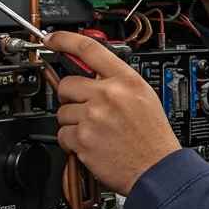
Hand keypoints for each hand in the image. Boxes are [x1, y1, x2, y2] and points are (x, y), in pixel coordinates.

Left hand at [44, 32, 182, 195]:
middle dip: (69, 97)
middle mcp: (108, 94)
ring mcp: (93, 116)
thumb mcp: (143, 97)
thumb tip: (94, 75)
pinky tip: (90, 144)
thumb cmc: (152, 138)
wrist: (157, 169)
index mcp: (125, 80)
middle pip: (67, 84)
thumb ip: (117, 83)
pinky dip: (72, 142)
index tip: (52, 39)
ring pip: (63, 112)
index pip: (89, 49)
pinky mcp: (83, 139)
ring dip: (73, 123)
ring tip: (94, 132)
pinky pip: (63, 134)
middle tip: (84, 109)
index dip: (64, 40)